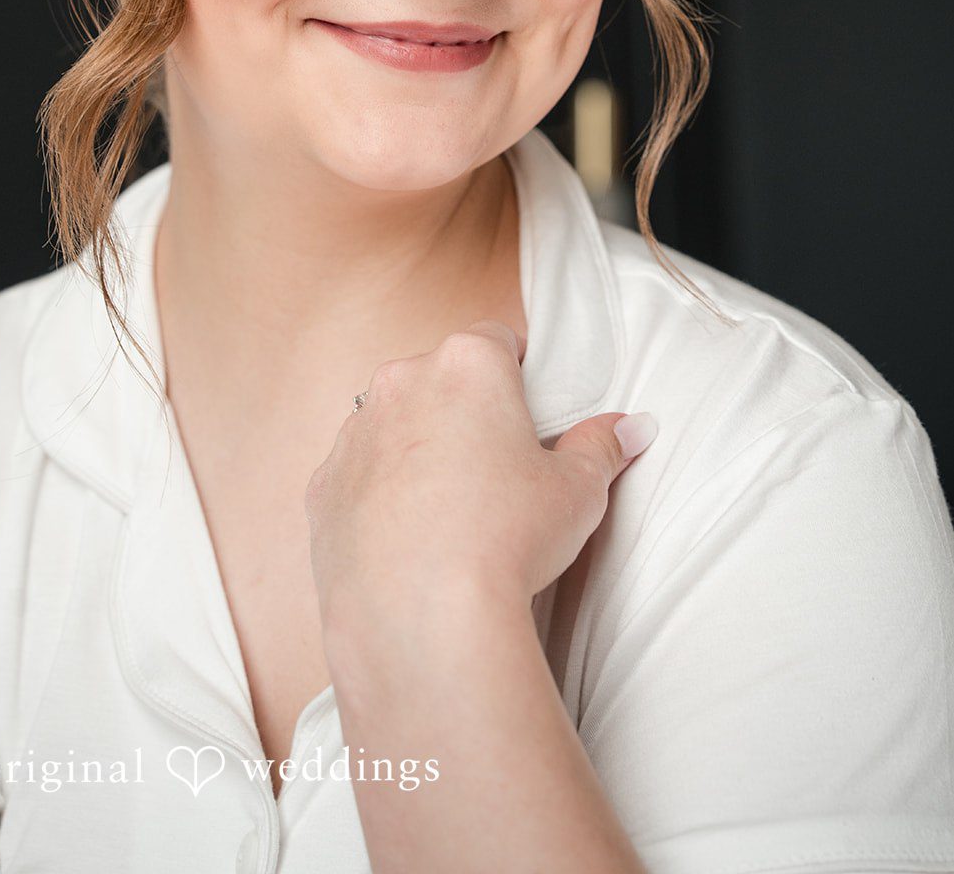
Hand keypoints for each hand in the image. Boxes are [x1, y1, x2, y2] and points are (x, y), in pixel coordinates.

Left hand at [304, 319, 657, 622]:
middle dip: (465, 410)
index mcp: (467, 364)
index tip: (530, 411)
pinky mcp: (323, 486)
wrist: (421, 614)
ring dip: (417, 449)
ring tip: (453, 509)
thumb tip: (631, 427)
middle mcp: (401, 382)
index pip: (497, 340)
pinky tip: (410, 538)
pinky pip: (358, 475)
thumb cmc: (507, 539)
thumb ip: (601, 447)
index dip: (518, 373)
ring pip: (393, 424)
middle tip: (499, 467)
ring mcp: (355, 433)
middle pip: (439, 377)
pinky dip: (379, 494)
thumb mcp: (578, 491)